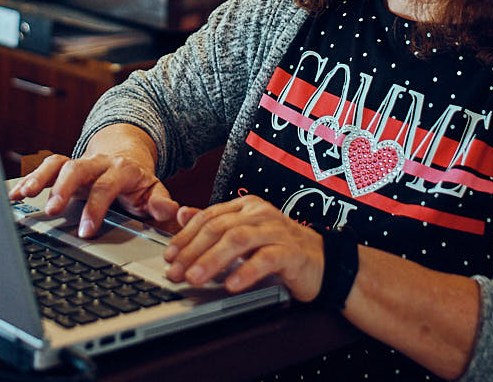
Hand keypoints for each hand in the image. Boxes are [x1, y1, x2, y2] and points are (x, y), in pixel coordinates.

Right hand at [8, 128, 179, 237]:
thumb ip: (162, 204)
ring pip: (57, 164)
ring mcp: (79, 164)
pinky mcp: (64, 168)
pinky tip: (14, 195)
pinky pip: (44, 168)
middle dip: (63, 188)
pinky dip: (27, 179)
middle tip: (52, 210)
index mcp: (121, 170)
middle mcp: (97, 164)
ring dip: (39, 178)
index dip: (95, 207)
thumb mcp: (155, 192)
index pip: (106, 186)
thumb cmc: (138, 184)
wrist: (127, 158)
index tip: (86, 231)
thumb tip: (170, 212)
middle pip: (77, 169)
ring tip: (23, 195)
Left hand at [161, 194, 324, 300]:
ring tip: (195, 277)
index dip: (185, 237)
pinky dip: (246, 272)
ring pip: (238, 240)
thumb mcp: (245, 234)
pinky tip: (232, 284)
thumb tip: (182, 214)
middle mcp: (260, 214)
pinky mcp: (291, 251)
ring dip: (212, 260)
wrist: (323, 262)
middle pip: (219, 228)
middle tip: (176, 271)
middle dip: (193, 251)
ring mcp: (277, 230)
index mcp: (246, 207)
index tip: (170, 256)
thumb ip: (215, 223)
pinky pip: (266, 259)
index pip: (208, 217)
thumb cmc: (281, 249)